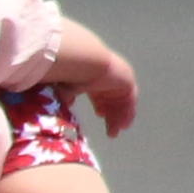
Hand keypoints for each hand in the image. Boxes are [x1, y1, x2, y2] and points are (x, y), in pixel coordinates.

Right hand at [48, 18, 142, 134]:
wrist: (81, 60)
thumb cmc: (67, 70)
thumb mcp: (63, 86)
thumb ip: (65, 95)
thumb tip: (65, 104)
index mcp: (95, 74)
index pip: (100, 90)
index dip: (101, 103)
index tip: (99, 114)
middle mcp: (109, 75)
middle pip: (113, 97)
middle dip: (112, 113)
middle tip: (111, 130)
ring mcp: (119, 77)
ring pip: (122, 101)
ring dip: (119, 116)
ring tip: (115, 132)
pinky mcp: (127, 81)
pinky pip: (130, 101)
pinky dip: (128, 113)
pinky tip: (124, 125)